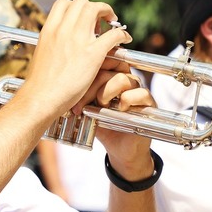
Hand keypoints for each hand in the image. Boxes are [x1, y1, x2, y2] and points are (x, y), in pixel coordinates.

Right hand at [21, 0, 133, 122]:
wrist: (40, 98)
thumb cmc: (39, 84)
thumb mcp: (41, 54)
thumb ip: (52, 44)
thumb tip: (58, 44)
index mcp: (49, 30)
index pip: (64, 3)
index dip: (76, 7)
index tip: (82, 17)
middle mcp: (63, 30)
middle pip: (82, 2)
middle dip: (93, 7)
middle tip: (100, 19)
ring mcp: (78, 40)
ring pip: (96, 9)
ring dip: (107, 12)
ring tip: (112, 23)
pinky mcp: (93, 54)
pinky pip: (113, 34)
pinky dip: (121, 34)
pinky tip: (124, 40)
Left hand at [78, 60, 158, 178]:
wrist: (119, 149)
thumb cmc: (104, 126)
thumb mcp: (88, 109)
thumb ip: (81, 95)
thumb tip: (63, 86)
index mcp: (111, 76)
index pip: (101, 62)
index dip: (88, 72)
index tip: (74, 88)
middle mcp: (125, 79)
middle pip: (109, 69)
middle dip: (91, 87)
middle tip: (80, 105)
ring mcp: (138, 89)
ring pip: (122, 79)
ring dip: (107, 92)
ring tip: (101, 106)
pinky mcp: (148, 103)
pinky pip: (139, 93)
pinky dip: (127, 101)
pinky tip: (120, 110)